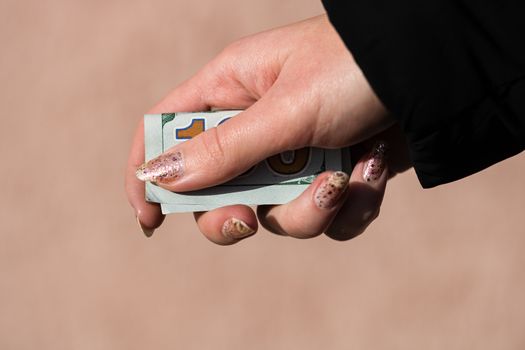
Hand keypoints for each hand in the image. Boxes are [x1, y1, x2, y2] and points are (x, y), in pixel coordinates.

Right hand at [126, 15, 403, 242]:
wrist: (435, 76)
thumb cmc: (355, 70)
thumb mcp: (285, 110)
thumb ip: (224, 150)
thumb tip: (161, 178)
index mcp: (232, 90)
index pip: (167, 129)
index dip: (149, 172)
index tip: (150, 219)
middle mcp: (258, 126)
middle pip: (216, 191)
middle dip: (234, 214)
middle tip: (250, 218)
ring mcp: (296, 155)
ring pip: (277, 214)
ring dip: (310, 209)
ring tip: (344, 177)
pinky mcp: (333, 176)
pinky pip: (325, 219)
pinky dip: (351, 207)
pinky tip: (373, 169)